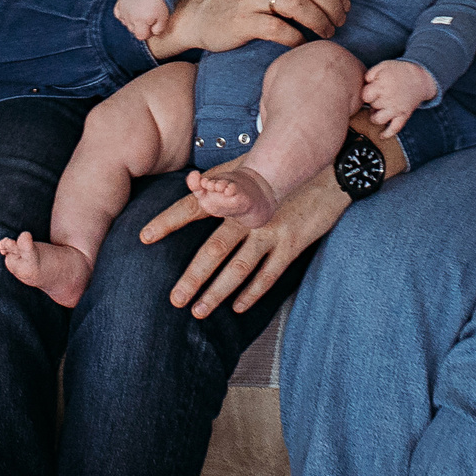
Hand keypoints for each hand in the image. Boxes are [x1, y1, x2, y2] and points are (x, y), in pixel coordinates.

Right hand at [114, 0, 170, 41]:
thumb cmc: (159, 0)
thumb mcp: (164, 17)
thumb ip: (158, 30)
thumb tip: (152, 33)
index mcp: (140, 21)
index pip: (140, 36)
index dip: (147, 33)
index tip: (152, 26)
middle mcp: (129, 16)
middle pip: (132, 29)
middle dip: (140, 26)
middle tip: (148, 17)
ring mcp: (123, 8)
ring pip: (125, 22)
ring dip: (132, 20)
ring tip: (141, 12)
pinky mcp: (120, 1)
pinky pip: (118, 13)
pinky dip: (123, 14)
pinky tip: (131, 10)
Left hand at [140, 160, 349, 317]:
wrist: (331, 165)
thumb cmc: (286, 167)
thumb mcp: (253, 167)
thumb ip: (226, 185)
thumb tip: (196, 189)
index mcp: (235, 192)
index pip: (193, 207)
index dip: (168, 221)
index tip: (144, 236)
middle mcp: (250, 214)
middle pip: (214, 249)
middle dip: (193, 277)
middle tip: (175, 299)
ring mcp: (272, 229)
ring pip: (240, 267)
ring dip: (218, 292)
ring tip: (199, 310)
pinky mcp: (293, 241)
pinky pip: (270, 273)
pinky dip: (253, 292)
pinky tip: (239, 306)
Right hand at [148, 0, 349, 60]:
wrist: (193, 15)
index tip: (344, 5)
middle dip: (333, 5)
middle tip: (339, 22)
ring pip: (299, 4)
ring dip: (320, 21)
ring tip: (326, 33)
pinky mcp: (242, 22)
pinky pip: (279, 29)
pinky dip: (296, 38)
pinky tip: (301, 43)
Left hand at [361, 59, 435, 136]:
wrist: (420, 78)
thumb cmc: (400, 71)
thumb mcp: (383, 65)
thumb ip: (371, 73)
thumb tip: (364, 82)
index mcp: (382, 85)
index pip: (365, 96)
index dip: (367, 94)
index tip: (370, 91)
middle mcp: (388, 98)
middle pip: (372, 106)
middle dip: (373, 102)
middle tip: (377, 97)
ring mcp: (396, 109)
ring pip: (378, 119)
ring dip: (375, 117)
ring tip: (377, 111)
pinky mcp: (403, 116)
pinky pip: (394, 128)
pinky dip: (387, 134)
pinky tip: (381, 135)